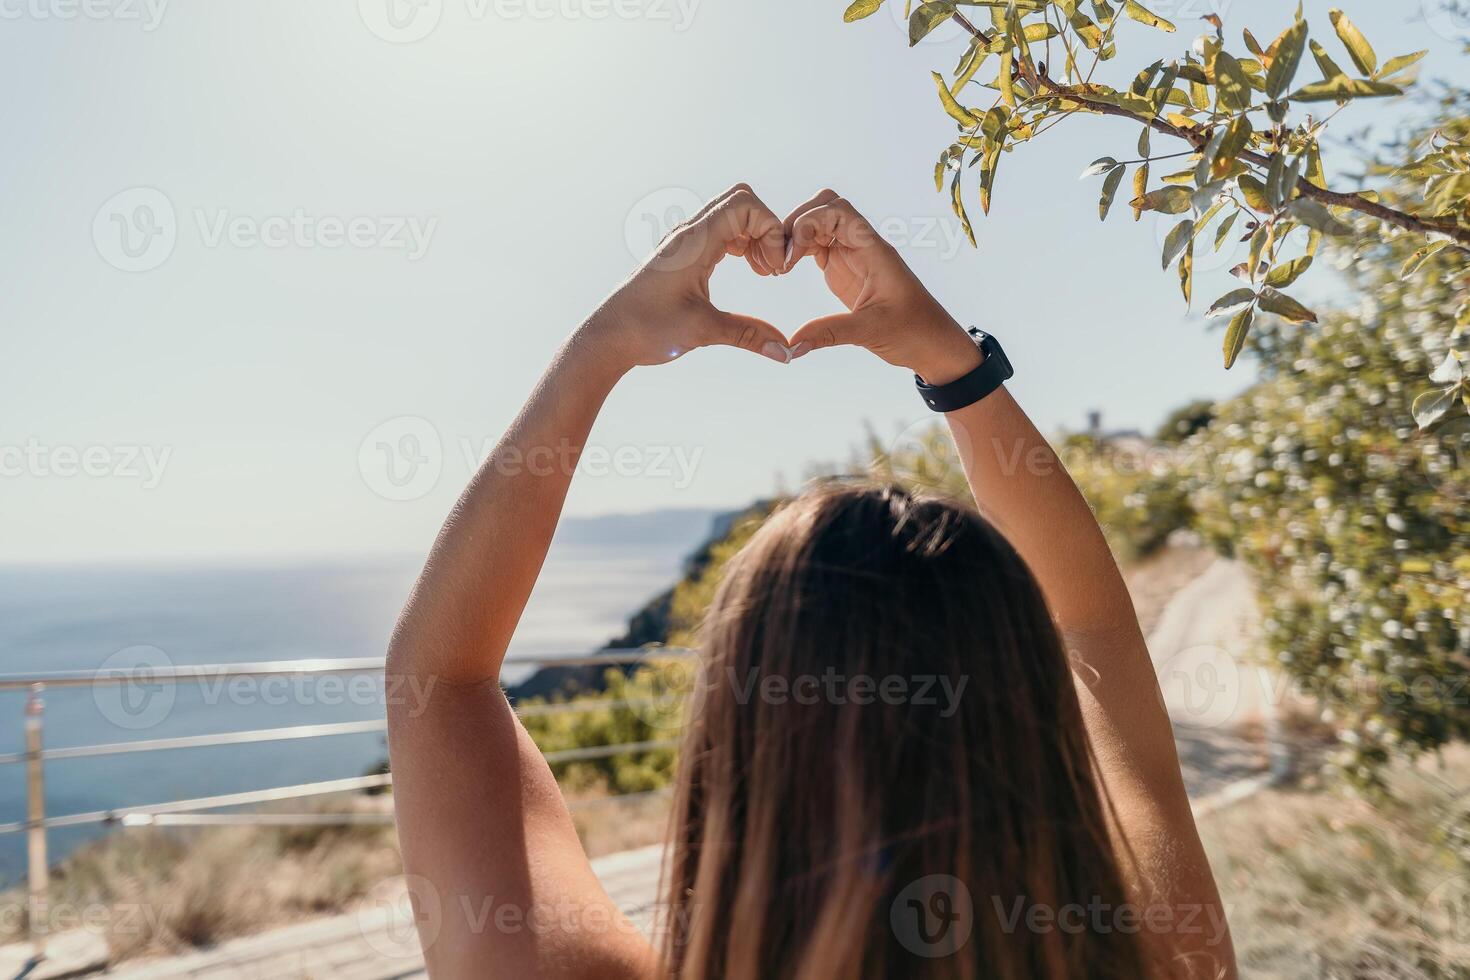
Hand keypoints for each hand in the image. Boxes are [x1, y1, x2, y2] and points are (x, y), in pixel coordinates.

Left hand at [586, 184, 794, 371]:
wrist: (609, 336)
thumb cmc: (647, 328)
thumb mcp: (703, 331)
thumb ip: (748, 336)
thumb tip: (787, 353)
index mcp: (693, 241)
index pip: (745, 204)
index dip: (770, 229)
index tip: (773, 269)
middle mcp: (689, 233)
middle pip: (741, 201)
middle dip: (766, 228)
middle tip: (772, 267)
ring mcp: (685, 241)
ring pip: (732, 215)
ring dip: (755, 236)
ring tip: (763, 272)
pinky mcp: (683, 254)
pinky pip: (721, 232)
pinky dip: (741, 243)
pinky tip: (748, 270)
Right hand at [781, 190, 981, 384]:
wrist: (932, 344)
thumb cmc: (914, 332)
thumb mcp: (871, 332)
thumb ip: (829, 334)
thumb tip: (792, 345)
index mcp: (874, 250)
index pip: (839, 211)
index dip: (809, 222)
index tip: (791, 255)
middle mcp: (863, 246)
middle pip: (825, 207)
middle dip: (797, 221)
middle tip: (779, 254)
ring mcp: (852, 256)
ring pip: (818, 224)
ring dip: (795, 236)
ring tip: (778, 265)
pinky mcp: (844, 270)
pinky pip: (817, 246)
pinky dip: (798, 251)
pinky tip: (785, 270)